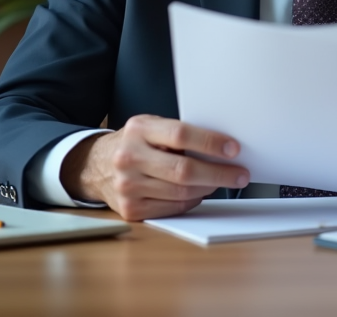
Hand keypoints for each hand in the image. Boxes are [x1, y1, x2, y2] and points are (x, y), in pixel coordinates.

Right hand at [61, 115, 249, 220]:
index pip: (180, 135)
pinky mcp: (130, 209)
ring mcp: (128, 186)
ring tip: (222, 181)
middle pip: (183, 170)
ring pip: (181, 192)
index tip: (233, 149)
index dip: (210, 143)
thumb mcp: (150, 127)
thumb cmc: (135, 143)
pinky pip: (173, 208)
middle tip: (240, 174)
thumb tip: (221, 147)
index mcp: (138, 130)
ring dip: (209, 188)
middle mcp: (129, 158)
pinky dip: (192, 200)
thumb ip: (178, 134)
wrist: (96, 165)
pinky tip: (199, 193)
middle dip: (219, 173)